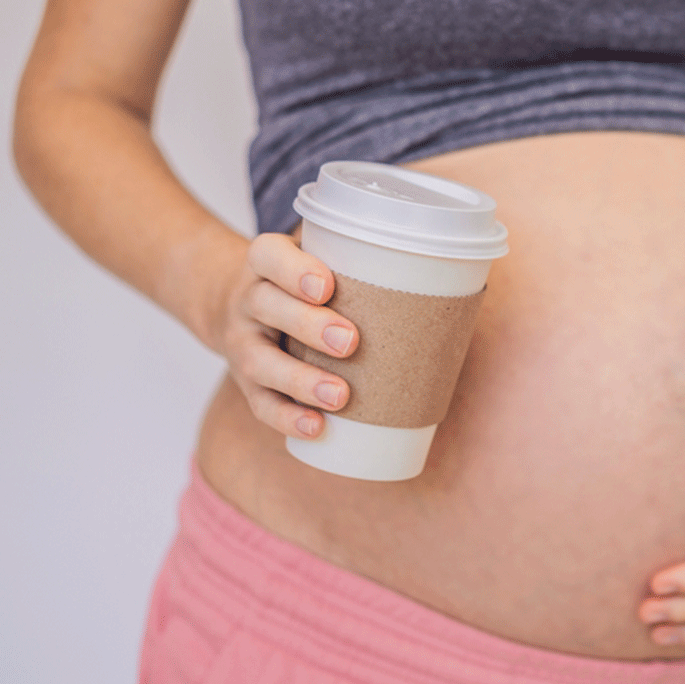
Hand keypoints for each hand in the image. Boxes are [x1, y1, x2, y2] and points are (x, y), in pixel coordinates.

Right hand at [211, 232, 357, 437]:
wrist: (241, 310)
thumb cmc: (304, 287)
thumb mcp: (320, 262)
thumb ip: (361, 269)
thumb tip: (443, 286)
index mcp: (267, 263)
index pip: (268, 255)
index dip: (294, 271)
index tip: (327, 287)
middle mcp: (249, 300)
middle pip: (267, 306)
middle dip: (308, 325)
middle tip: (350, 341)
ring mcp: (244, 344)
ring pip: (260, 361)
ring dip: (300, 380)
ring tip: (340, 395)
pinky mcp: (247, 384)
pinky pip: (261, 404)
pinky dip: (287, 418)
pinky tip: (316, 427)